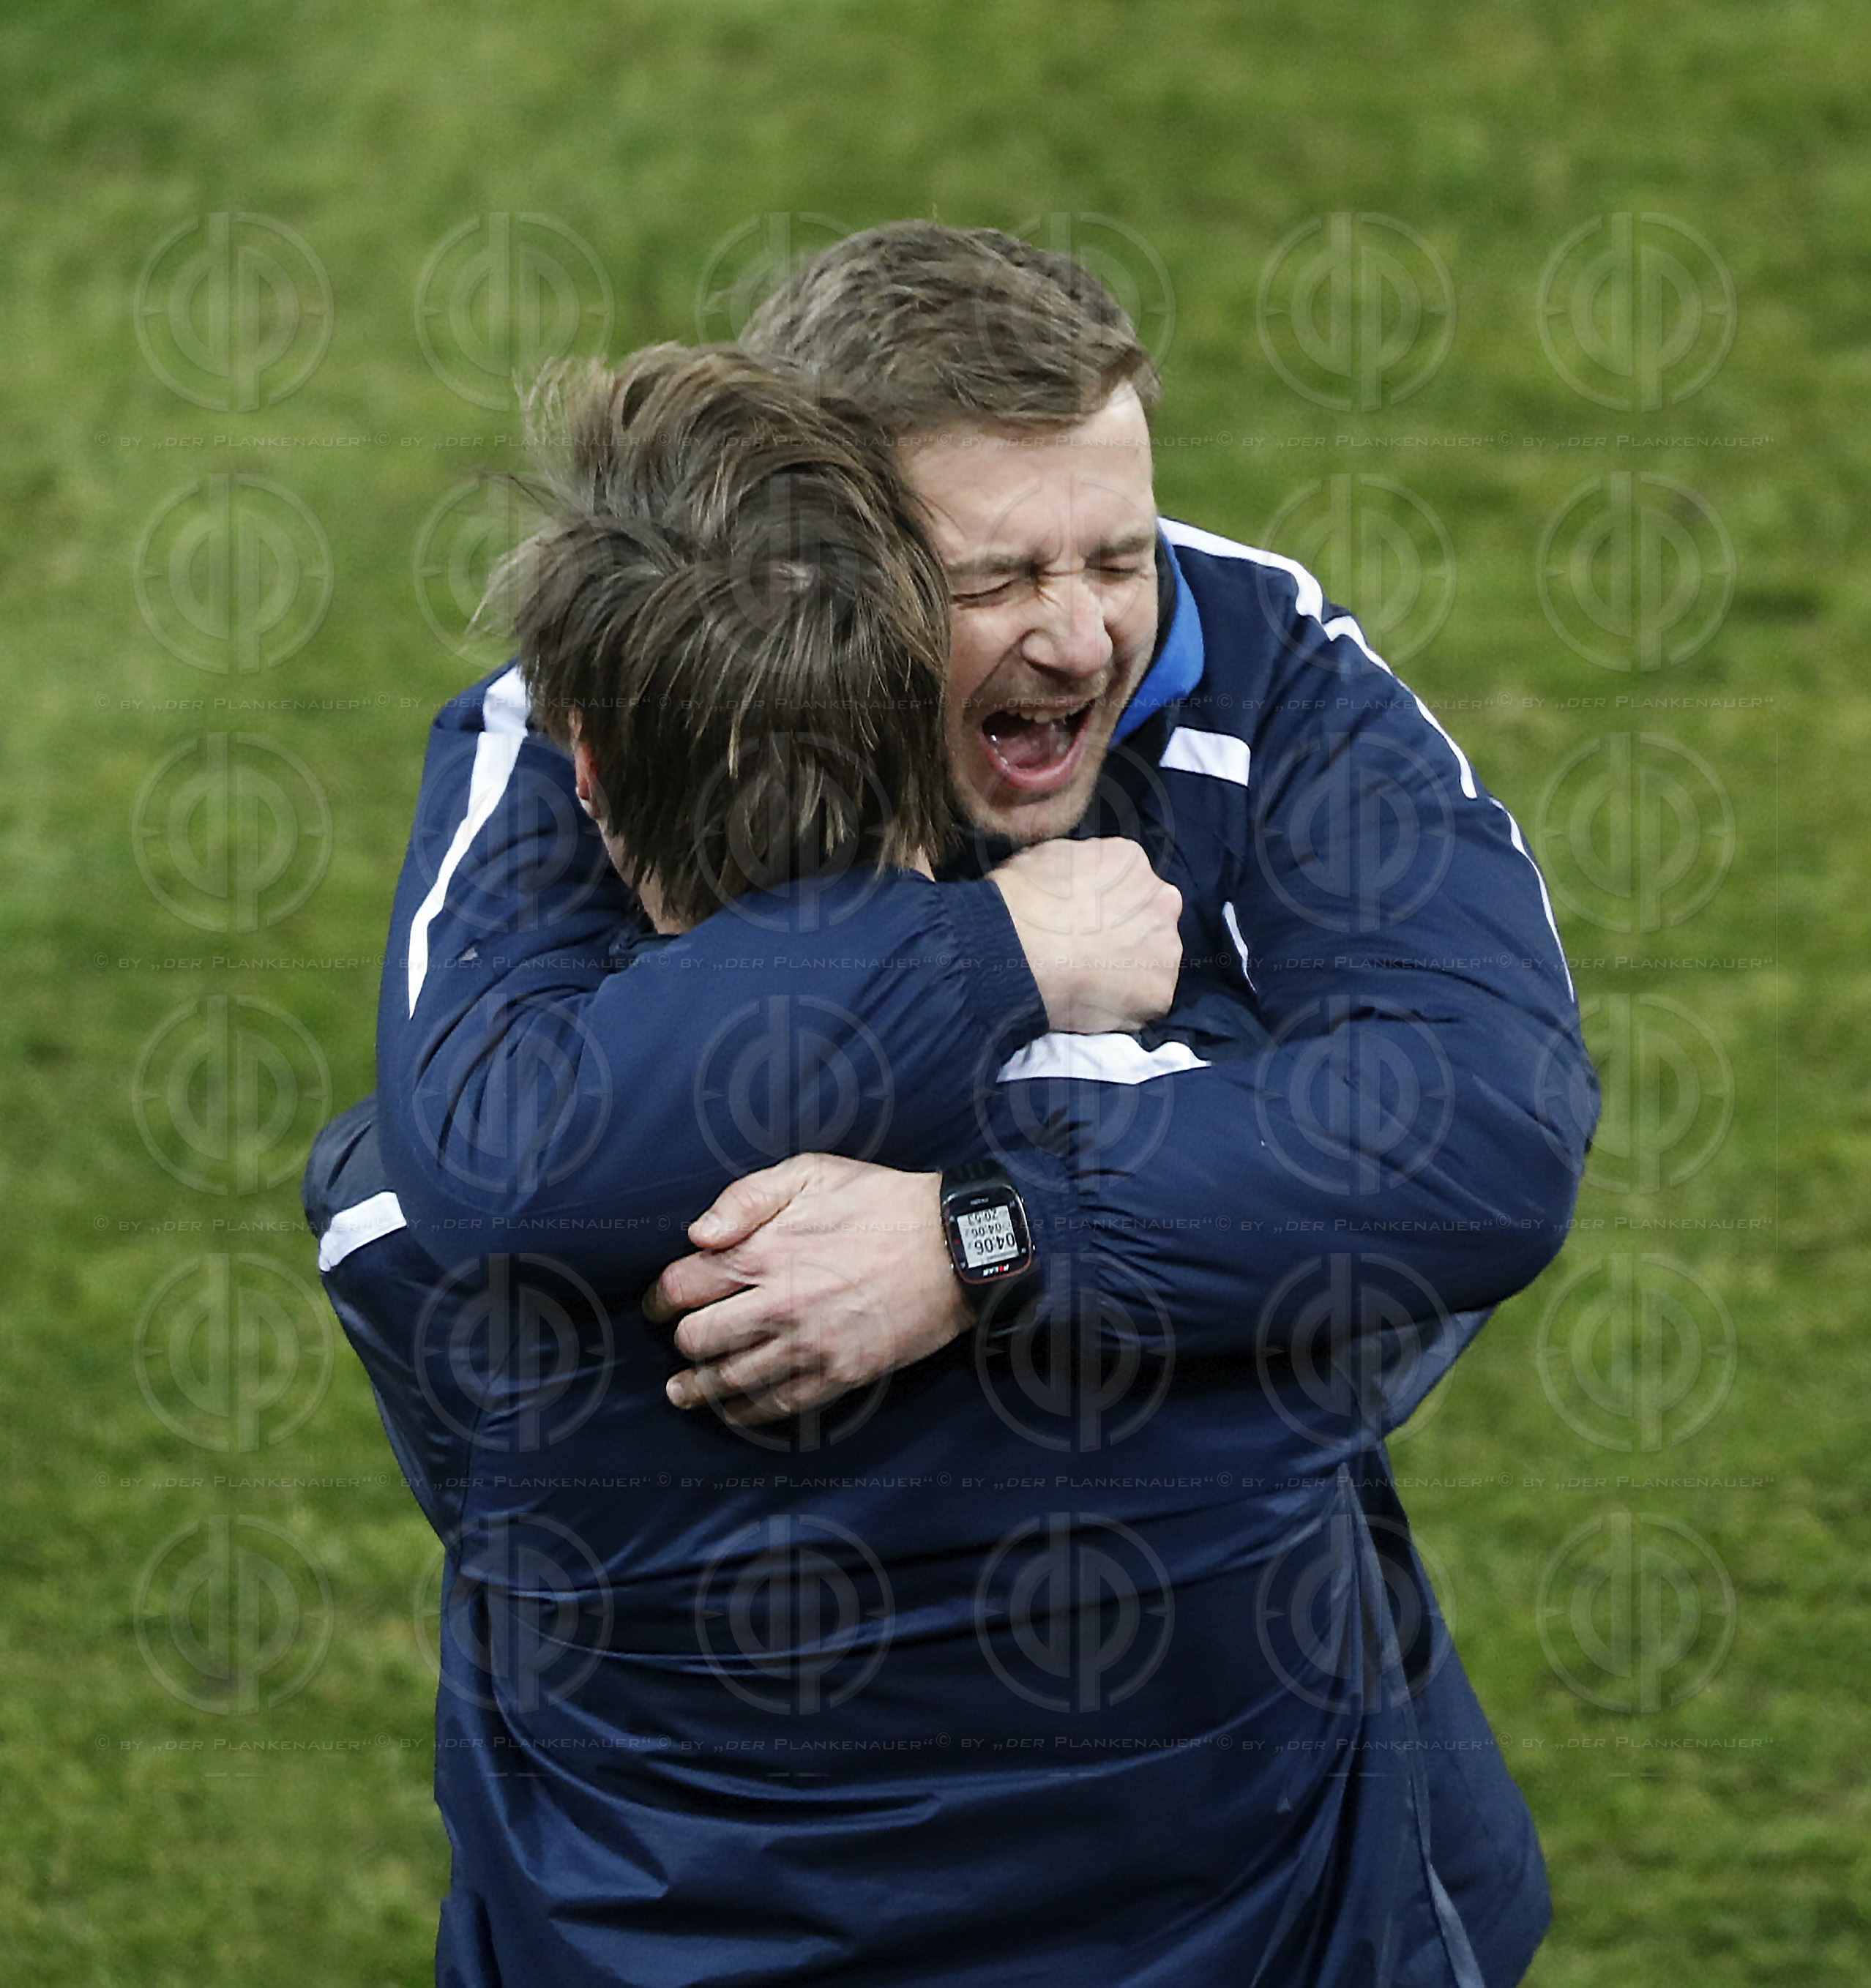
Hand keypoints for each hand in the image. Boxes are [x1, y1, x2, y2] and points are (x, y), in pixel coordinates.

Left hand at [645, 1155, 971, 1424]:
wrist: (951, 1247)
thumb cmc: (880, 1203)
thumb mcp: (811, 1172)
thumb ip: (745, 1198)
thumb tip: (697, 1234)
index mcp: (763, 1251)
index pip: (682, 1287)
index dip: (660, 1298)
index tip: (659, 1304)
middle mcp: (777, 1304)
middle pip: (697, 1340)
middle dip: (681, 1341)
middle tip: (678, 1343)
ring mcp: (808, 1345)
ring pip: (729, 1381)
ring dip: (698, 1389)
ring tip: (682, 1392)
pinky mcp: (839, 1375)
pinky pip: (778, 1406)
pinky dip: (747, 1413)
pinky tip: (735, 1411)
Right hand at [990, 837, 1181, 1034]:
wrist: (1015, 950)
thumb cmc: (1021, 904)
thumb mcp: (1045, 858)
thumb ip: (1079, 866)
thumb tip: (1079, 881)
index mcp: (1131, 861)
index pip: (1129, 882)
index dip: (1107, 905)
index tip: (1087, 921)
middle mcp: (1160, 899)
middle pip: (1150, 919)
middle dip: (1127, 935)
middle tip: (1092, 952)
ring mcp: (1166, 947)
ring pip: (1153, 961)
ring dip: (1130, 969)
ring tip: (1090, 980)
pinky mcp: (1159, 992)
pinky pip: (1145, 1001)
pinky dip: (1125, 1004)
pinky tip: (1094, 1002)